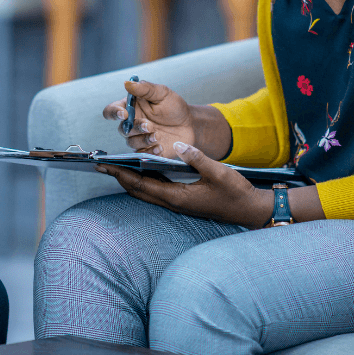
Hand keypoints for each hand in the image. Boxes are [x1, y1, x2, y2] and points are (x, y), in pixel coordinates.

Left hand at [97, 141, 270, 227]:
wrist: (250, 210)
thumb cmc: (235, 193)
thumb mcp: (218, 172)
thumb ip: (197, 158)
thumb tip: (178, 144)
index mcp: (177, 197)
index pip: (141, 185)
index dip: (121, 174)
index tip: (105, 165)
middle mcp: (174, 202)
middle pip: (139, 190)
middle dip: (120, 177)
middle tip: (103, 164)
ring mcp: (179, 203)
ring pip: (147, 192)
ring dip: (131, 179)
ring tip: (118, 165)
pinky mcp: (184, 201)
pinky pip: (158, 190)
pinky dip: (146, 180)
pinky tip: (144, 169)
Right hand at [102, 79, 194, 158]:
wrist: (190, 125)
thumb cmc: (174, 107)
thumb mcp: (162, 93)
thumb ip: (145, 88)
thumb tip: (128, 83)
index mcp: (131, 108)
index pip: (111, 111)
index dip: (113, 113)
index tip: (124, 113)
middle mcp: (132, 124)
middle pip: (122, 129)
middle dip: (135, 128)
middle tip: (150, 125)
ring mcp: (139, 138)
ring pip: (131, 143)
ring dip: (144, 140)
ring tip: (158, 135)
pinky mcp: (147, 151)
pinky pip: (141, 155)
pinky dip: (150, 152)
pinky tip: (161, 146)